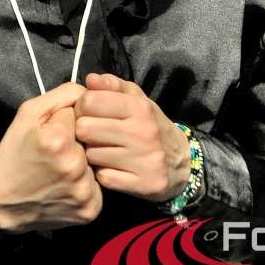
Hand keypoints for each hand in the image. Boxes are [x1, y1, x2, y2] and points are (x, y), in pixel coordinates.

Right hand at [0, 81, 101, 233]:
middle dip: (76, 142)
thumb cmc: (14, 154)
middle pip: (90, 139)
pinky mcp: (90, 209)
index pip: (81, 114)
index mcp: (58, 139)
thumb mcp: (27, 114)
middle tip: (54, 154)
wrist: (2, 202)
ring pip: (95, 162)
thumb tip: (90, 92)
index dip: (65, 120)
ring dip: (82, 163)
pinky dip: (85, 185)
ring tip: (59, 170)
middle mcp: (74, 166)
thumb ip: (61, 95)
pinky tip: (66, 186)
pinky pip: (98, 186)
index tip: (51, 132)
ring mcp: (84, 191)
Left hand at [74, 72, 190, 202]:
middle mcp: (143, 133)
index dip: (82, 107)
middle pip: (84, 129)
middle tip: (94, 134)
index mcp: (140, 108)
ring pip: (91, 155)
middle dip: (84, 131)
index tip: (89, 113)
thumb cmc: (149, 126)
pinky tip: (113, 168)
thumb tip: (91, 79)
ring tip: (105, 150)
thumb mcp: (136, 100)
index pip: (89, 101)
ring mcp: (145, 160)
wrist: (182, 163)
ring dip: (92, 154)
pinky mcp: (144, 184)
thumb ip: (112, 86)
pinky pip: (103, 178)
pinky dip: (103, 174)